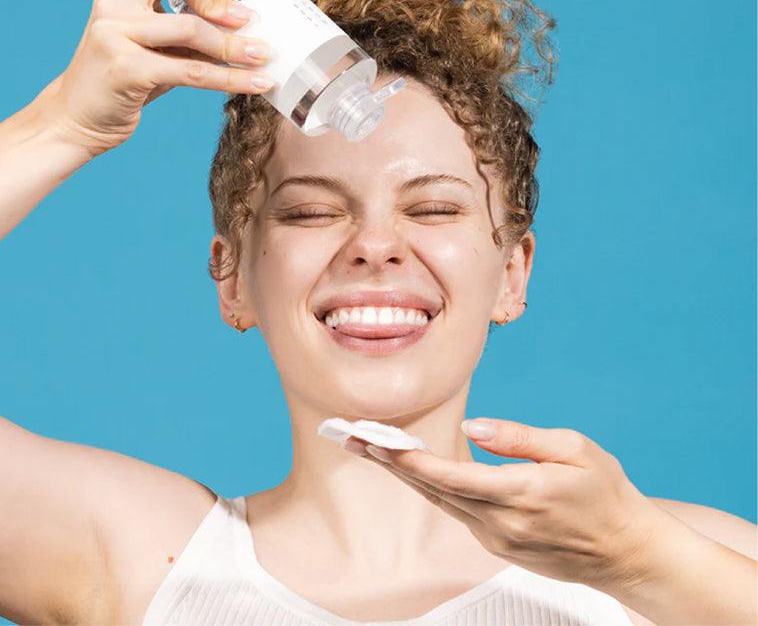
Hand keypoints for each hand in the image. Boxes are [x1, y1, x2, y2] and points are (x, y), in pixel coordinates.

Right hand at [33, 0, 273, 156]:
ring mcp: (116, 32)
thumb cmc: (123, 80)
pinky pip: (193, 71)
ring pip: (192, 27)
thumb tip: (246, 22)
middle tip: (248, 23)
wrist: (75, 118)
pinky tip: (257, 84)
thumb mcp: (154, 43)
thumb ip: (186, 24)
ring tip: (263, 57)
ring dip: (235, 45)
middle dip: (221, 0)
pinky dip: (231, 78)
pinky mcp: (126, 69)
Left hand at [345, 418, 668, 592]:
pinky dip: (433, 488)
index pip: (451, 476)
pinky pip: (458, 512)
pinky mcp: (500, 547)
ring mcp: (499, 540)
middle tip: (353, 437)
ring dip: (405, 475)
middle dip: (391, 463)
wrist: (627, 551)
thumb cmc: (606, 493)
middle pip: (434, 489)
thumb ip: (520, 438)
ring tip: (371, 448)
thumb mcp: (574, 450)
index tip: (377, 443)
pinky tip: (415, 469)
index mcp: (521, 493)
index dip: (410, 460)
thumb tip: (473, 427)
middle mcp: (502, 523)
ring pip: (441, 502)